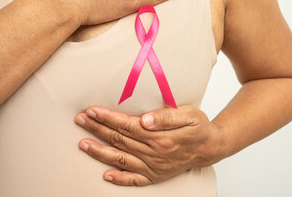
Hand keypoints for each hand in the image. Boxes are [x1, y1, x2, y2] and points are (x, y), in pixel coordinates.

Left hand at [74, 105, 223, 185]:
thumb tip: (145, 119)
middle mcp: (153, 154)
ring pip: (120, 159)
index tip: (92, 110)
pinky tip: (105, 175)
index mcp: (160, 137)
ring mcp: (153, 167)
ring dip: (99, 151)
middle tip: (81, 120)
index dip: (107, 118)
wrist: (210, 148)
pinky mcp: (155, 176)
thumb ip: (167, 117)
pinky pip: (134, 180)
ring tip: (82, 144)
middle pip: (119, 140)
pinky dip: (119, 179)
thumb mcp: (189, 115)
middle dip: (97, 129)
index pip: (126, 125)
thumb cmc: (199, 127)